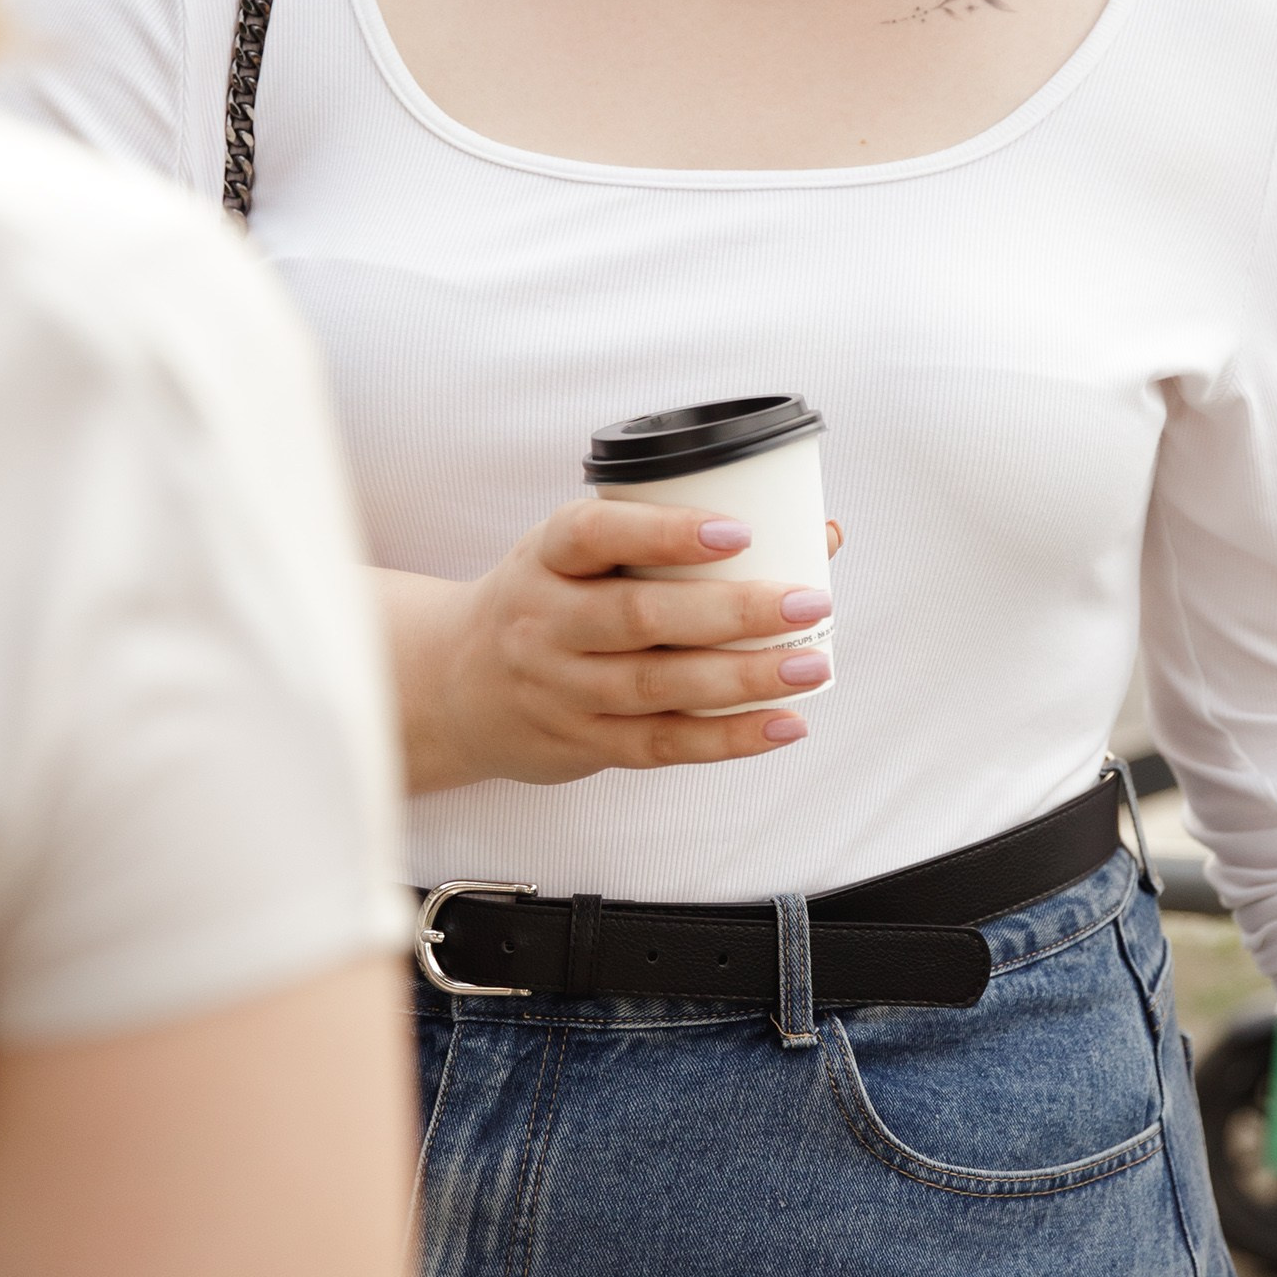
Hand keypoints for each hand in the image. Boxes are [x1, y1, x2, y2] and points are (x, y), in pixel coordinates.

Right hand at [383, 500, 837, 790]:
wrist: (457, 685)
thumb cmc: (551, 600)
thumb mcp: (583, 554)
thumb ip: (676, 541)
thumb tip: (819, 534)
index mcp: (547, 556)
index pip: (596, 534)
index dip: (665, 532)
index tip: (737, 531)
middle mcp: (545, 621)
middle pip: (638, 616)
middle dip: (731, 611)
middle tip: (807, 600)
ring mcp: (560, 688)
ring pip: (656, 686)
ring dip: (742, 679)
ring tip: (810, 666)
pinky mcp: (582, 742)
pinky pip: (660, 745)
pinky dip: (727, 739)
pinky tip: (782, 725)